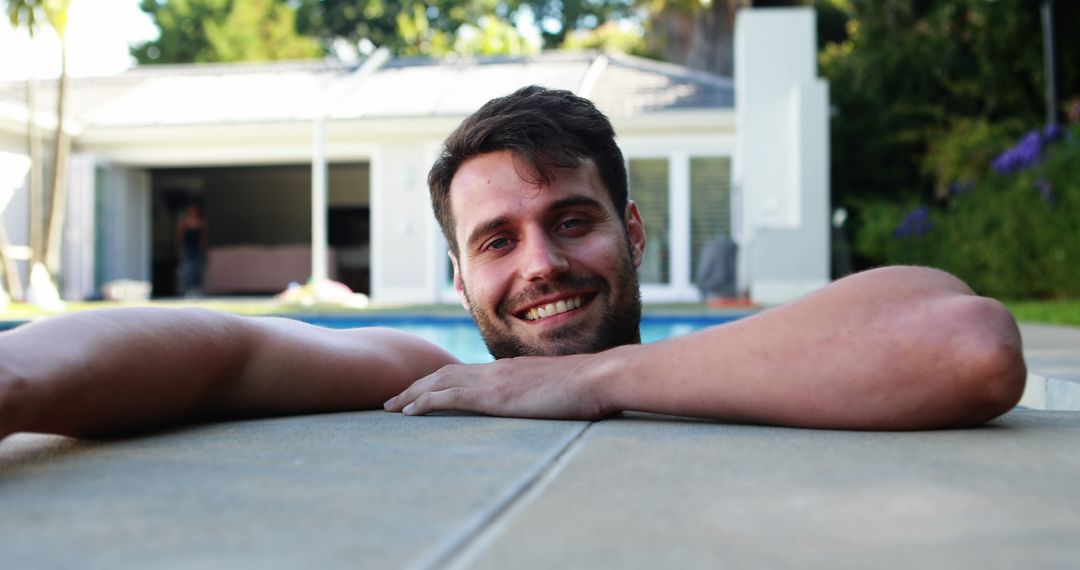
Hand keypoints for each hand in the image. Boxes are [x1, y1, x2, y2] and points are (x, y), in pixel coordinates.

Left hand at [383, 354, 613, 419]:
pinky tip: (410, 412)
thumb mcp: (560, 393)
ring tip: (391, 408)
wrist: (601, 377)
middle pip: (445, 374)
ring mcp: (495, 381)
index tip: (421, 392)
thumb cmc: (590, 389)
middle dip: (416, 386)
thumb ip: (544, 398)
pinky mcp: (496, 396)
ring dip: (412, 394)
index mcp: (510, 370)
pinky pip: (450, 397)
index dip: (440, 381)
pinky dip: (425, 402)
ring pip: (440, 382)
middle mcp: (497, 370)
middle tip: (393, 401)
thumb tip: (545, 410)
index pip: (465, 373)